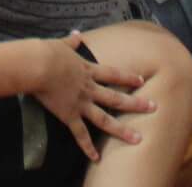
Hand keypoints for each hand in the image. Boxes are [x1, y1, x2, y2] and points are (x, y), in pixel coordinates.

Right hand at [28, 34, 153, 161]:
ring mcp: (81, 103)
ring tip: (137, 138)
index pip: (113, 74)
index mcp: (87, 70)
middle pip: (116, 98)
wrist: (38, 65)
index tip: (141, 80)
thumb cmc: (47, 52)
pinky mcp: (69, 115)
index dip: (128, 77)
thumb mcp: (62, 44)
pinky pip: (80, 134)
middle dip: (136, 103)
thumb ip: (72, 42)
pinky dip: (88, 147)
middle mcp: (89, 88)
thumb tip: (76, 34)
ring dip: (122, 130)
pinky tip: (96, 158)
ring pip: (105, 119)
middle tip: (154, 107)